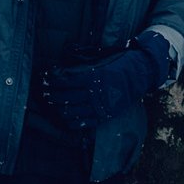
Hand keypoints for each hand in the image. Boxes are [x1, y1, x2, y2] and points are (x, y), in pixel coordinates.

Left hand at [41, 47, 155, 129]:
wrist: (139, 75)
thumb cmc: (118, 64)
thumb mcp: (100, 61)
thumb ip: (82, 67)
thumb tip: (61, 71)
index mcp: (95, 76)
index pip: (67, 81)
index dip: (53, 81)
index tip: (46, 79)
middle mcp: (96, 92)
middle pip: (67, 96)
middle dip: (52, 95)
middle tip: (44, 93)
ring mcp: (100, 106)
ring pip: (73, 111)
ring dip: (59, 108)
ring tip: (52, 105)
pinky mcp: (105, 115)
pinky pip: (84, 122)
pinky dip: (72, 121)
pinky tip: (65, 117)